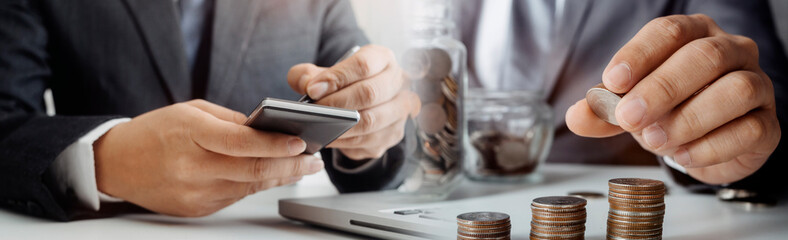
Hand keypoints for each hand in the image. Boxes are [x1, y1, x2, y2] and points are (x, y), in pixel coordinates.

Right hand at [93, 100, 323, 216]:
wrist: (115, 164)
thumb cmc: (154, 132)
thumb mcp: (191, 111)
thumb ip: (231, 121)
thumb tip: (269, 129)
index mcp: (190, 134)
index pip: (242, 143)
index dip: (276, 145)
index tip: (301, 142)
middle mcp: (192, 167)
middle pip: (253, 171)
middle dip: (291, 166)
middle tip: (313, 160)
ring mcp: (195, 192)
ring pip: (250, 187)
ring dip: (280, 177)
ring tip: (302, 166)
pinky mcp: (196, 209)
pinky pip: (236, 197)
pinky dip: (257, 185)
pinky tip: (273, 176)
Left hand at [287, 45, 420, 159]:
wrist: (363, 103)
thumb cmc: (342, 85)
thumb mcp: (323, 73)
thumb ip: (308, 75)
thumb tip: (308, 87)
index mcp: (383, 59)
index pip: (363, 65)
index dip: (337, 77)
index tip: (313, 89)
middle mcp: (398, 83)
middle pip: (369, 93)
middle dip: (337, 104)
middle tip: (313, 112)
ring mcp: (399, 111)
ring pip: (370, 121)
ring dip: (340, 126)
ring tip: (317, 127)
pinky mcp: (393, 135)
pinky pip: (367, 142)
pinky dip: (344, 142)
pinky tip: (327, 139)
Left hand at [566, 14, 780, 184]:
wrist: (705, 145)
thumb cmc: (668, 111)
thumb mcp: (629, 106)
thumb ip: (602, 110)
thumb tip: (576, 115)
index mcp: (694, 35)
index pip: (669, 31)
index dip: (640, 53)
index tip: (613, 81)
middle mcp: (732, 51)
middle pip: (704, 56)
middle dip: (662, 88)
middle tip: (629, 117)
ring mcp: (756, 86)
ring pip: (736, 90)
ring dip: (689, 118)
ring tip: (654, 140)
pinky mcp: (768, 126)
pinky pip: (750, 130)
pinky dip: (711, 146)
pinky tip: (683, 156)